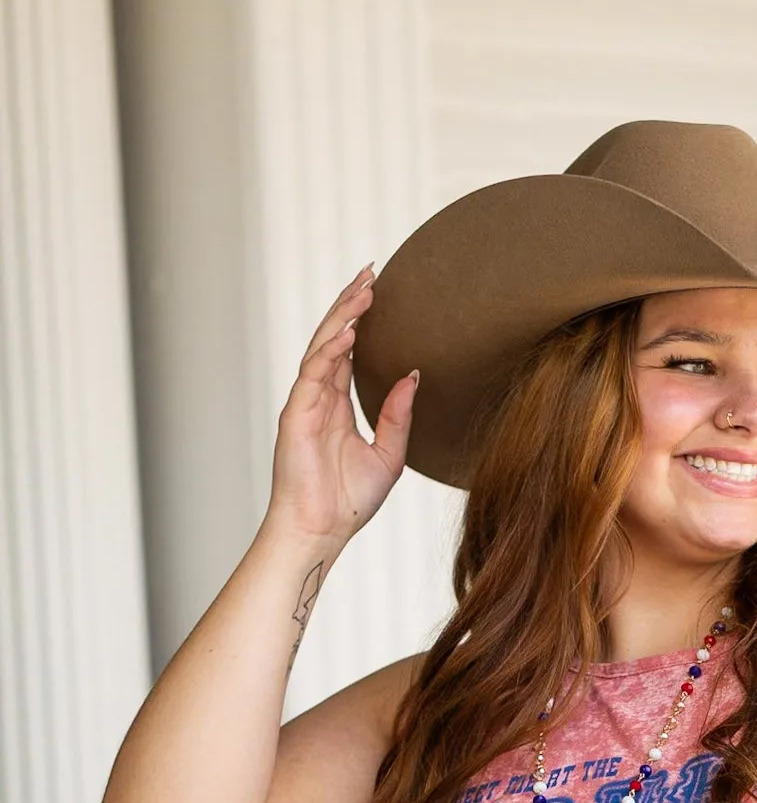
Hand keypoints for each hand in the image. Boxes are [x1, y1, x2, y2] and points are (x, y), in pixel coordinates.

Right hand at [265, 264, 416, 549]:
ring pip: (322, 346)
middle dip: (351, 304)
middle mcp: (319, 398)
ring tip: (364, 290)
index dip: (361, 319)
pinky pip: (314, 372)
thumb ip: (398, 415)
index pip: (348, 351)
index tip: (379, 290)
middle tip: (371, 272)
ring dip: (342, 316)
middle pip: (333, 338)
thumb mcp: (389, 455)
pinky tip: (350, 331)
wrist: (322, 530)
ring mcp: (305, 402)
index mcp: (337, 406)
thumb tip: (413, 376)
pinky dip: (331, 349)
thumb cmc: (349, 502)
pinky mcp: (296, 413)